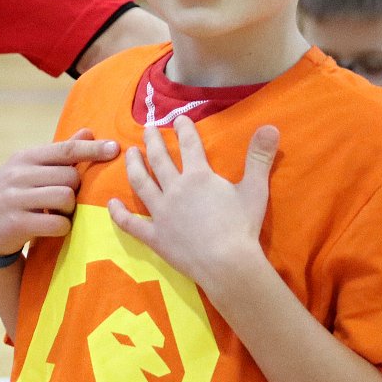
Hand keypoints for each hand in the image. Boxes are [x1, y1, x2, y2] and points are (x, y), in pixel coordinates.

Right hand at [0, 130, 118, 257]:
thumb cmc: (11, 194)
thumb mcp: (28, 170)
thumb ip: (59, 154)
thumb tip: (89, 131)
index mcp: (24, 158)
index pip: (65, 149)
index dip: (92, 149)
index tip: (115, 148)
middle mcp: (18, 174)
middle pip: (70, 177)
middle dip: (75, 189)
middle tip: (64, 199)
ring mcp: (15, 198)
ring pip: (65, 197)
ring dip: (69, 209)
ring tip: (58, 213)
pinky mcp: (16, 223)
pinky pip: (57, 223)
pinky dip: (62, 227)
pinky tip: (51, 227)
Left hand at [109, 117, 278, 288]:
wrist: (227, 263)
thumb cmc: (242, 226)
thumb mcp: (256, 189)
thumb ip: (259, 157)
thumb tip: (271, 126)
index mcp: (198, 177)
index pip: (189, 145)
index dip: (184, 129)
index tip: (179, 119)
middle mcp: (174, 189)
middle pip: (159, 159)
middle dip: (152, 141)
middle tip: (147, 128)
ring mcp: (160, 212)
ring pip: (140, 183)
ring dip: (133, 166)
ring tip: (129, 153)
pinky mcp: (154, 235)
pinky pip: (130, 223)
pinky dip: (118, 213)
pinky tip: (110, 203)